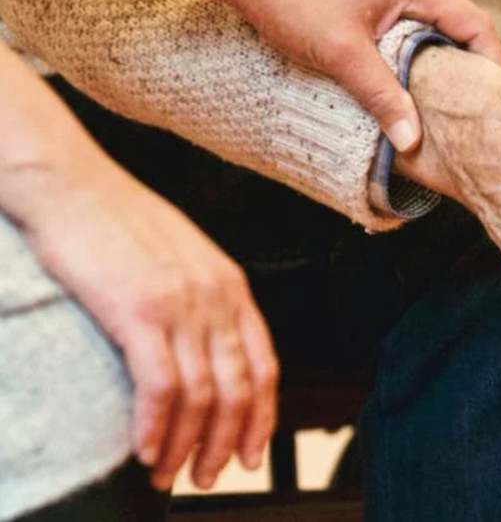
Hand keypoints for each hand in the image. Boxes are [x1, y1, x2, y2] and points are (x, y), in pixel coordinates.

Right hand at [9, 161, 277, 491]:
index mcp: (232, 287)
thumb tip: (206, 350)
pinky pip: (160, 385)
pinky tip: (145, 450)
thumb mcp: (183, 259)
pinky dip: (156, 426)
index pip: (265, 366)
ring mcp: (181, 304)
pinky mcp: (139, 311)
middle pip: (239, 389)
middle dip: (226, 443)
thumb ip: (203, 301)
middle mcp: (217, 298)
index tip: (251, 454)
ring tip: (170, 476)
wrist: (72, 185)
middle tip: (208, 477)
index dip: (262, 418)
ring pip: (203, 395)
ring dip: (188, 446)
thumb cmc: (118, 222)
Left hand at [223, 0, 500, 151]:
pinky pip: (410, 24)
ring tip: (440, 104)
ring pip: (433, 27)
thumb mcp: (342, 55)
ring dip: (438, 63)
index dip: (492, 65)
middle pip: (460, 26)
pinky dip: (414, 52)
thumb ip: (382, 97)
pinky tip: (404, 81)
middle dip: (468, 69)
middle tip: (470, 112)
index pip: (476, 25)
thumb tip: (413, 141)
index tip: (495, 103)